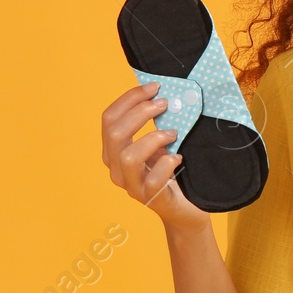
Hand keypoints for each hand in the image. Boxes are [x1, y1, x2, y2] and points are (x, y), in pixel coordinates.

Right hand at [100, 82, 211, 233]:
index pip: (109, 118)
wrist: (183, 206)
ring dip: (153, 138)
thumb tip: (163, 94)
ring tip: (172, 134)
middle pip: (115, 133)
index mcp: (114, 151)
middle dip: (140, 112)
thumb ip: (154, 123)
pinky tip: (178, 158)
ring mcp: (131, 186)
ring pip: (128, 156)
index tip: (153, 86)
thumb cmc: (169, 169)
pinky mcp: (150, 198)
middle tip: (164, 104)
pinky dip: (166, 164)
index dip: (130, 98)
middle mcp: (116, 169)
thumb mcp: (158, 143)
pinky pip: (152, 180)